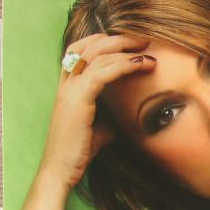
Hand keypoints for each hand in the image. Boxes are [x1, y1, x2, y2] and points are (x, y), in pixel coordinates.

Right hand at [39, 34, 154, 190]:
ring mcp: (70, 90)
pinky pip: (102, 73)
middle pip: (90, 45)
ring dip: (126, 50)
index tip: (130, 43)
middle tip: (144, 40)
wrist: (61, 170)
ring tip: (148, 52)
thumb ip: (112, 115)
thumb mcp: (100, 128)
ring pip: (98, 55)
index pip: (80, 48)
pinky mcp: (77, 99)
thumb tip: (132, 115)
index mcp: (68, 85)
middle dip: (119, 39)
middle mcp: (66, 83)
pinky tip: (143, 65)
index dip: (103, 40)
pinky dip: (125, 65)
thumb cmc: (78, 150)